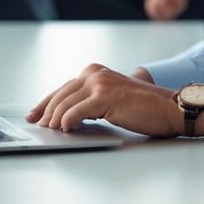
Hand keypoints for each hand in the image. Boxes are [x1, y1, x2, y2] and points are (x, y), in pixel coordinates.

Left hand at [26, 63, 184, 136]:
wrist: (169, 107)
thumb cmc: (144, 107)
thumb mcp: (112, 98)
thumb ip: (91, 101)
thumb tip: (67, 118)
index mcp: (95, 71)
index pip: (63, 88)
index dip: (45, 102)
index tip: (34, 114)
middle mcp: (95, 73)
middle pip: (60, 94)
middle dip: (45, 113)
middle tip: (38, 127)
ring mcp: (99, 83)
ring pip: (65, 104)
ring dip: (54, 120)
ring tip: (51, 132)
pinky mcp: (105, 97)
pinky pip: (76, 111)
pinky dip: (67, 121)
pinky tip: (64, 130)